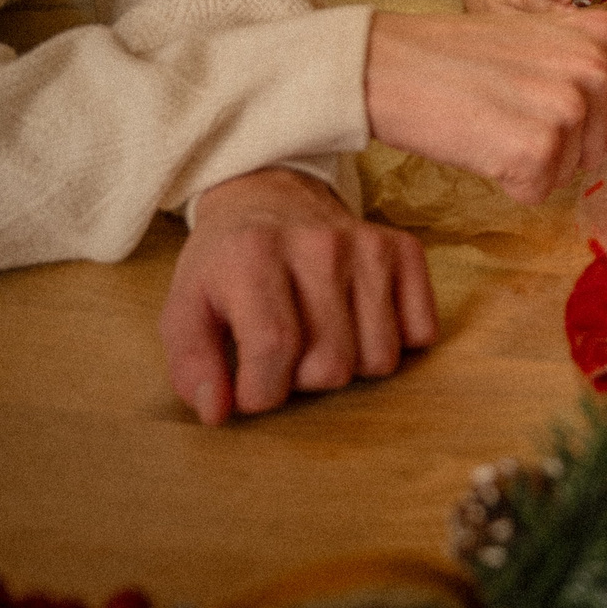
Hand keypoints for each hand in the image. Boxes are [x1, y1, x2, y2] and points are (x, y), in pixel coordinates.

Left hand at [161, 167, 435, 424]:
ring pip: (380, 357)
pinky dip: (393, 341)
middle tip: (286, 354)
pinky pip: (421, 331)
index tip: (250, 389)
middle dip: (304, 379)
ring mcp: (369, 244)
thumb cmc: (226, 263)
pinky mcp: (404, 248)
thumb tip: (219, 411)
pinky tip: (359, 322)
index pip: (274, 350)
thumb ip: (190, 365)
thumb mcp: (185, 307)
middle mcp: (319, 244)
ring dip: (349, 365)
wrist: (269, 196)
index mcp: (254, 255)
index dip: (260, 392)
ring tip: (322, 337)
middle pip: (332, 365)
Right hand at [363, 9, 606, 203]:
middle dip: (562, 144)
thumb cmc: (459, 56)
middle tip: (506, 110)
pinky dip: (507, 179)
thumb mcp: (539, 53)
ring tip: (490, 120)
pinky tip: (479, 143)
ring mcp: (569, 108)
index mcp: (602, 35)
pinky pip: (537, 189)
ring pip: (572, 169)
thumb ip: (595, 85)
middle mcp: (595, 67)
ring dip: (532, 161)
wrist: (388, 64)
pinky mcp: (537, 149)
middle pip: (606, 142)